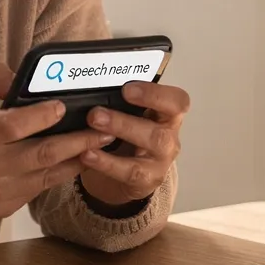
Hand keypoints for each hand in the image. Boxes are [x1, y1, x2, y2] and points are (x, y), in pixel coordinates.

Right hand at [0, 63, 115, 224]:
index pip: (10, 126)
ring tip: (103, 143)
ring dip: (78, 158)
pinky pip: (37, 190)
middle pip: (40, 154)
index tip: (62, 105)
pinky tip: (76, 160)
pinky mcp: (0, 209)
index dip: (39, 116)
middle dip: (78, 140)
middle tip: (105, 126)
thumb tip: (19, 75)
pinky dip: (57, 174)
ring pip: (46, 176)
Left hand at [76, 82, 188, 206]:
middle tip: (95, 113)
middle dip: (126, 120)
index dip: (155, 95)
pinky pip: (130, 172)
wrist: (123, 177)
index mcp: (167, 115)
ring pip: (149, 148)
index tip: (127, 89)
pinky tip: (88, 154)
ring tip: (93, 126)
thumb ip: (121, 102)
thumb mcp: (129, 117)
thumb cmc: (127, 138)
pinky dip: (107, 162)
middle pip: (160, 130)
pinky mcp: (148, 180)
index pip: (177, 102)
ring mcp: (161, 161)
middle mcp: (169, 137)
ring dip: (121, 134)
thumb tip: (93, 84)